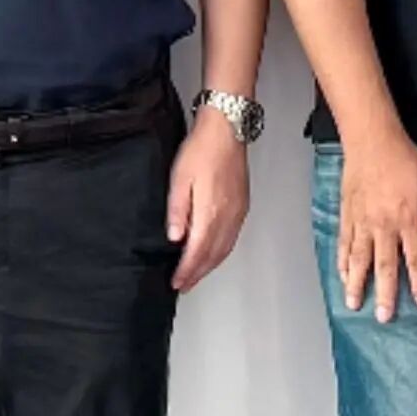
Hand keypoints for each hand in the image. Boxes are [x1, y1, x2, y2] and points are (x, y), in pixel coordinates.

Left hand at [165, 113, 252, 294]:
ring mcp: (238, 212)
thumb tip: (174, 238)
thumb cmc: (201, 149)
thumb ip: (177, 211)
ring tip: (196, 275)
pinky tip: (213, 253)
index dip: (186, 270)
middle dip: (198, 273)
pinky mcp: (242, 205)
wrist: (227, 130)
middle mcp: (228, 217)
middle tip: (184, 285)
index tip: (176, 282)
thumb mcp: (179, 178)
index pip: (197, 252)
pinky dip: (221, 252)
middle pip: (213, 255)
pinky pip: (232, 238)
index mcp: (211, 212)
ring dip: (210, 266)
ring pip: (225, 249)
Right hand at [328, 130, 416, 320]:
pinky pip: (343, 243)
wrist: (373, 141)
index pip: (416, 259)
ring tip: (354, 304)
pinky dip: (341, 262)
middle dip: (385, 294)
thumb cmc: (407, 162)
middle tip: (384, 318)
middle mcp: (384, 226)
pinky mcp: (347, 215)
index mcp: (408, 220)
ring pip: (358, 259)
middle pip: (385, 266)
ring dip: (356, 284)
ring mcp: (362, 222)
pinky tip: (341, 276)